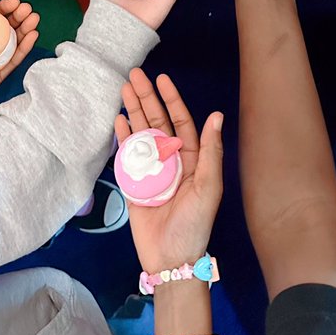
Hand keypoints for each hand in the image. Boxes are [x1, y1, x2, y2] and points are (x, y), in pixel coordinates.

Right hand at [116, 69, 222, 271]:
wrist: (170, 259)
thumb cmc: (194, 224)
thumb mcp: (209, 188)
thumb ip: (210, 151)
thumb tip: (216, 115)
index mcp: (192, 158)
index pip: (180, 121)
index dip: (171, 99)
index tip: (162, 79)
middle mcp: (171, 159)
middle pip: (157, 121)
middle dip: (146, 98)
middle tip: (134, 75)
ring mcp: (151, 170)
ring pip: (141, 133)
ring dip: (133, 111)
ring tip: (122, 90)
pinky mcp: (134, 183)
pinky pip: (127, 154)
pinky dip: (122, 136)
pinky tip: (118, 120)